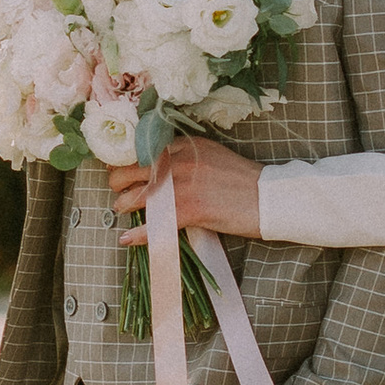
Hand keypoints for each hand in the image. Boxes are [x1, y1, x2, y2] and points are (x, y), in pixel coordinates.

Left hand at [107, 140, 265, 239]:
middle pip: (131, 171)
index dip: (124, 162)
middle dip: (118, 184)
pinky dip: (138, 234)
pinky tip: (128, 238)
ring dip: (124, 205)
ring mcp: (182, 186)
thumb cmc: (244, 180)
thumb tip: (158, 170)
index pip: (141, 150)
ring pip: (136, 197)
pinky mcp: (189, 210)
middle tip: (119, 193)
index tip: (116, 170)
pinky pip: (153, 225)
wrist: (268, 196)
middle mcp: (179, 161)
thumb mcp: (211, 156)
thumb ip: (184, 158)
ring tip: (122, 210)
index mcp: (184, 146)